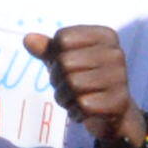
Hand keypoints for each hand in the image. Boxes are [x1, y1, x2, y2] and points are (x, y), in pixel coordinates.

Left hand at [24, 24, 143, 147]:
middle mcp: (116, 53)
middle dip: (57, 79)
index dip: (55, 55)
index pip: (62, 38)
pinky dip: (75, 111)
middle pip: (66, 62)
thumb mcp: (64, 59)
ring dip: (64, 97)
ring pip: (73, 84)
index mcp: (105, 35)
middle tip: (68, 87)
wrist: (110, 110)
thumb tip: (28, 39)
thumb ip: (47, 49)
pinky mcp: (118, 101)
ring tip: (74, 99)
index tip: (68, 65)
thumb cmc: (84, 77)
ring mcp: (120, 77)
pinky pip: (82, 104)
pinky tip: (84, 111)